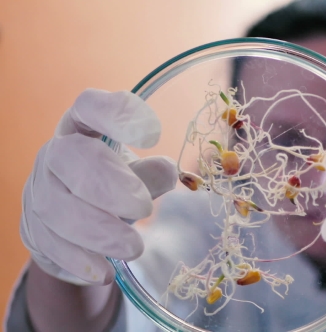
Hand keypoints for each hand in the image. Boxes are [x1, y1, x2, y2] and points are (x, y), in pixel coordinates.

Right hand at [20, 89, 176, 285]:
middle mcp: (56, 153)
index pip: (89, 106)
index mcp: (83, 128)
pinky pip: (50, 244)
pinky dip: (79, 259)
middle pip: (70, 158)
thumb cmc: (113, 187)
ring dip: (98, 230)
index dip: (116, 114)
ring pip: (57, 207)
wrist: (78, 225)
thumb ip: (152, 173)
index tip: (153, 134)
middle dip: (108, 185)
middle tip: (144, 208)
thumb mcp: (136, 175)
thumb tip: (170, 171)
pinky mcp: (33, 229)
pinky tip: (105, 271)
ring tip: (134, 247)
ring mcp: (39, 190)